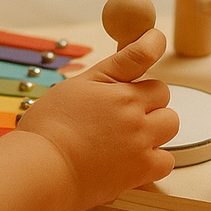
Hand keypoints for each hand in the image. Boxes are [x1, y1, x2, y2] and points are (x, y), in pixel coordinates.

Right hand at [17, 28, 178, 210]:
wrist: (41, 171)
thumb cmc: (49, 128)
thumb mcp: (77, 85)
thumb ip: (113, 68)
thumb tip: (138, 47)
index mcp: (119, 90)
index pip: (144, 55)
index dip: (152, 43)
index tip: (154, 38)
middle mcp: (135, 115)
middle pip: (162, 95)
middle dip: (147, 99)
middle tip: (122, 111)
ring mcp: (140, 144)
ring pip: (169, 125)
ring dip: (155, 127)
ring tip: (126, 136)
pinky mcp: (141, 171)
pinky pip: (166, 160)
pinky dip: (154, 159)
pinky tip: (132, 158)